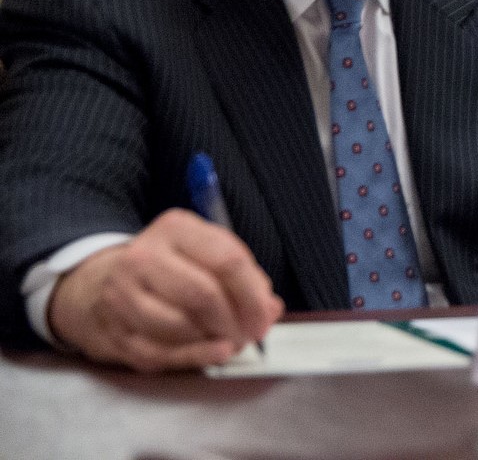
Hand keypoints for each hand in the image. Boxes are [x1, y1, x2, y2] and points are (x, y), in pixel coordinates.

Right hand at [47, 209, 281, 371]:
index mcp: (176, 229)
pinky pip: (159, 352)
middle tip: (250, 335)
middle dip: (235, 322)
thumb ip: (245, 278)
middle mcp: (143, 256)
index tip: (265, 316)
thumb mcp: (207, 255)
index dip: (253, 296)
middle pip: (204, 294)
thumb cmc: (170, 269)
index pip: (228, 261)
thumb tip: (270, 309)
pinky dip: (194, 357)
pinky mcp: (111, 328)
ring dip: (214, 340)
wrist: (100, 283)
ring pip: (181, 325)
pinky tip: (214, 354)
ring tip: (230, 341)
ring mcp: (121, 293)